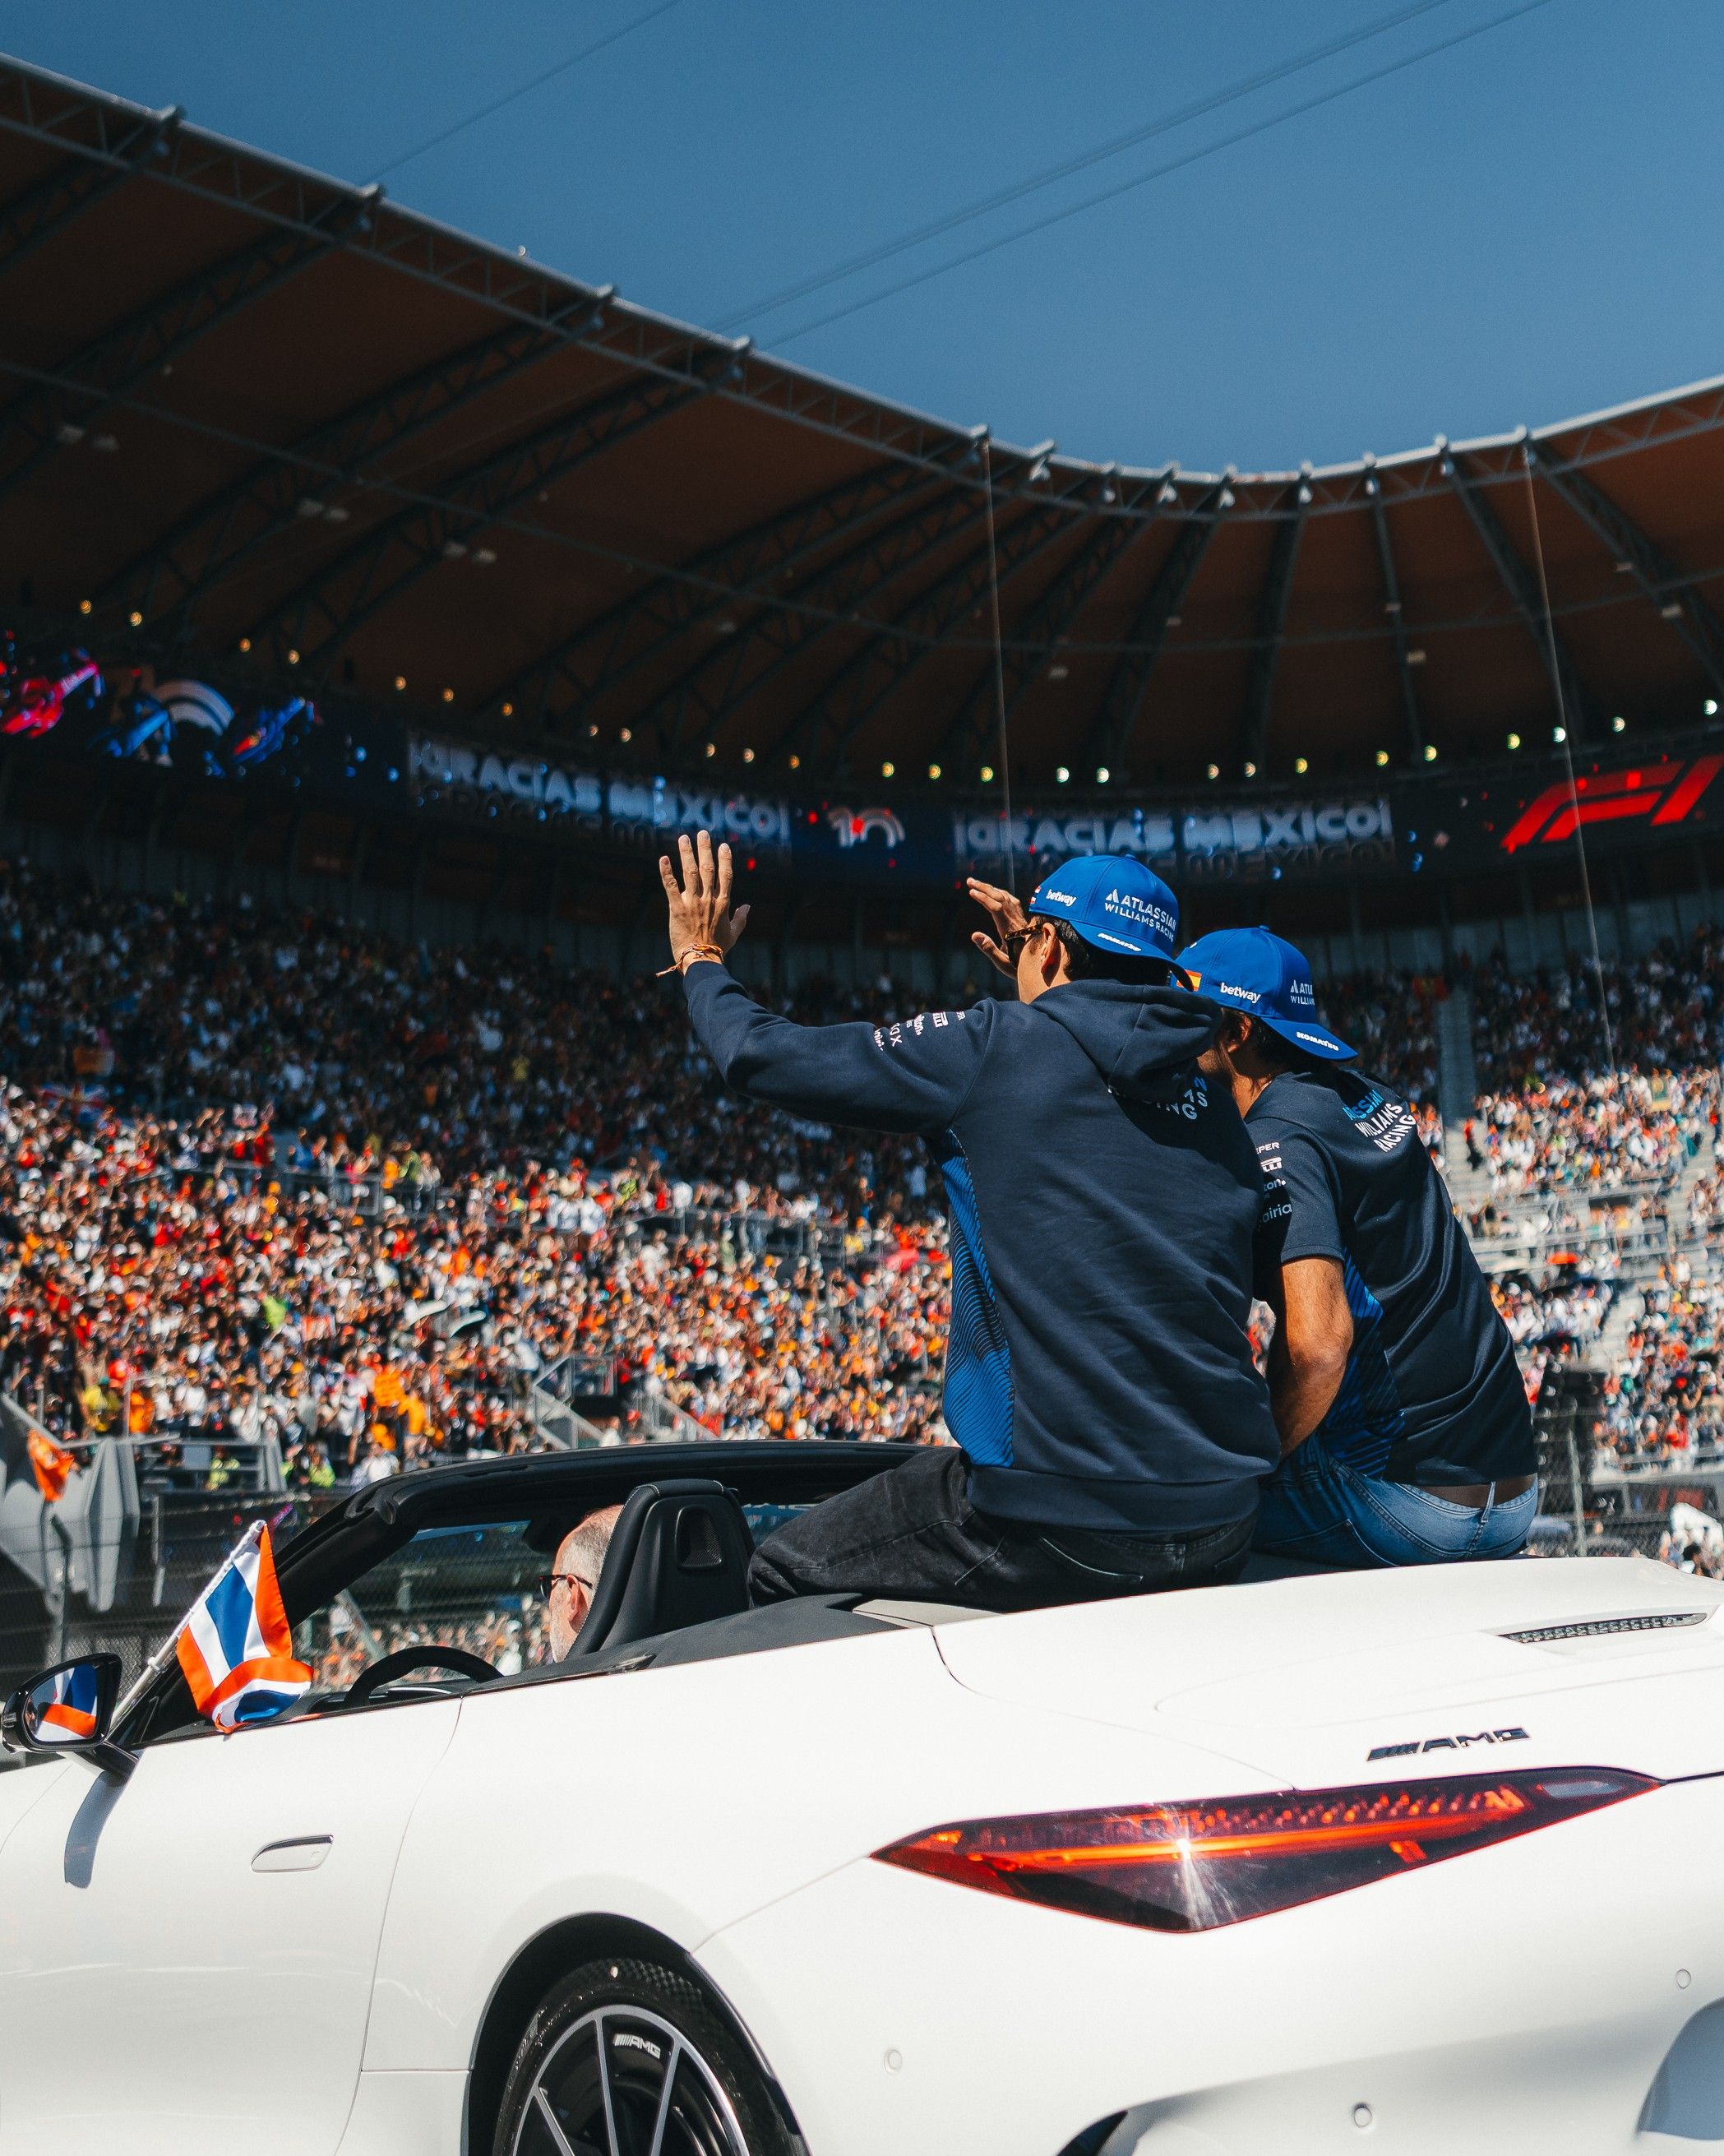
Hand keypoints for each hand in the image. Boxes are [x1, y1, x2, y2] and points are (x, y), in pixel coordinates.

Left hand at [658, 830, 750, 965]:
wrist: (701, 961)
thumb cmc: (717, 949)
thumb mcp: (734, 934)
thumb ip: (741, 918)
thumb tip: (748, 906)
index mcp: (723, 904)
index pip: (726, 876)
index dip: (725, 859)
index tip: (723, 845)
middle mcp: (709, 900)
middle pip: (707, 869)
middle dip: (705, 849)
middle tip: (702, 833)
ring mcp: (692, 903)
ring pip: (689, 873)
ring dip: (686, 854)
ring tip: (683, 838)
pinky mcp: (676, 909)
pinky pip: (670, 887)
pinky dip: (666, 872)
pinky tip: (663, 859)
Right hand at [965, 876, 1029, 978]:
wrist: (1044, 968)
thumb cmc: (1021, 968)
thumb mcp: (1003, 963)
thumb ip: (989, 949)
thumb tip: (974, 935)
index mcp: (1011, 930)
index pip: (996, 908)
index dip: (984, 898)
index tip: (971, 892)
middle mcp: (1017, 921)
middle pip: (1001, 898)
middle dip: (984, 888)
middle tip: (969, 881)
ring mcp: (1022, 920)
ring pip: (1007, 898)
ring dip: (992, 889)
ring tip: (977, 885)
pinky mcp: (1024, 921)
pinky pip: (1013, 902)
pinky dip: (1002, 894)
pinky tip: (996, 893)